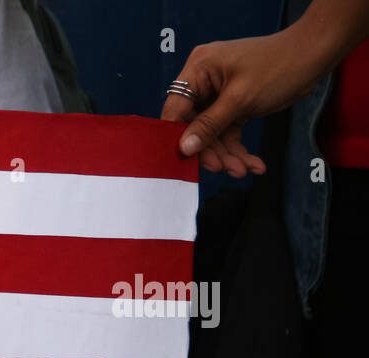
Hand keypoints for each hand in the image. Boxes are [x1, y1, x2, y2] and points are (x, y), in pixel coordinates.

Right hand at [161, 31, 329, 177]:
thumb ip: (210, 125)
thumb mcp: (240, 99)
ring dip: (228, 154)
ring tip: (244, 169)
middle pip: (194, 126)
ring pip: (213, 134)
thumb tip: (184, 148)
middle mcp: (204, 82)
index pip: (175, 110)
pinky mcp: (233, 106)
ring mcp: (218, 95)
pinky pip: (228, 132)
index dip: (178, 136)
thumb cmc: (279, 66)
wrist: (314, 56)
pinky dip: (239, 149)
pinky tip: (252, 163)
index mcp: (198, 70)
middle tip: (225, 169)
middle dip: (212, 150)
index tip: (185, 161)